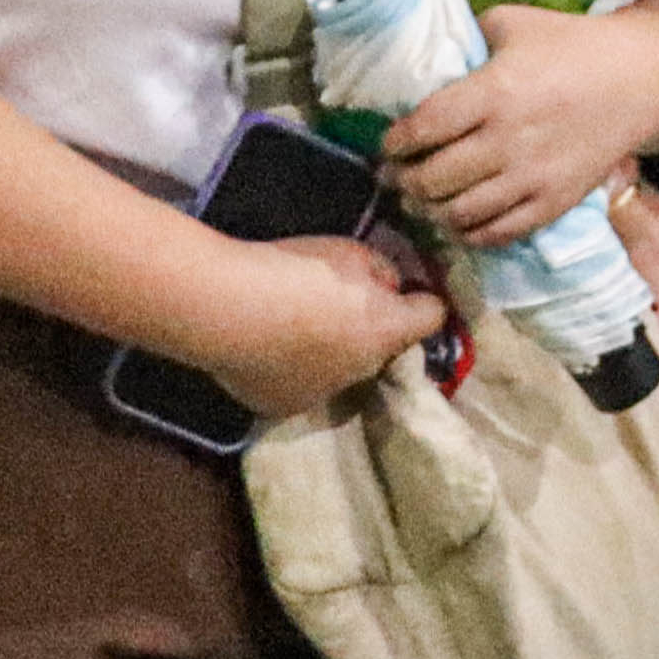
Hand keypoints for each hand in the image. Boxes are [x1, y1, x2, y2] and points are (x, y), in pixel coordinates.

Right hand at [187, 232, 444, 421]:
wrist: (224, 308)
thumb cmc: (291, 271)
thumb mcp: (348, 251)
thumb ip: (379, 271)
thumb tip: (388, 288)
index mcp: (387, 331)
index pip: (433, 317)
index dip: (422, 300)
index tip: (407, 290)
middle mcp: (364, 371)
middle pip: (383, 347)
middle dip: (370, 328)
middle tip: (337, 302)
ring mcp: (323, 395)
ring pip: (342, 370)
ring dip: (331, 352)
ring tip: (295, 326)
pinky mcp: (284, 407)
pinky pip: (301, 385)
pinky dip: (292, 369)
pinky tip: (269, 347)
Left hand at [383, 0, 658, 247]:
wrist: (640, 80)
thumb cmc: (573, 44)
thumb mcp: (515, 23)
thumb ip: (470, 37)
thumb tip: (433, 53)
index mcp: (493, 92)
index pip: (424, 128)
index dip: (395, 143)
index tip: (387, 144)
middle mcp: (507, 140)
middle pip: (433, 178)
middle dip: (404, 181)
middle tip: (395, 177)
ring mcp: (531, 177)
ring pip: (460, 213)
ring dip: (429, 211)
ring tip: (420, 202)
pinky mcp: (553, 203)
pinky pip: (498, 232)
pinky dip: (469, 233)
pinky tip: (457, 221)